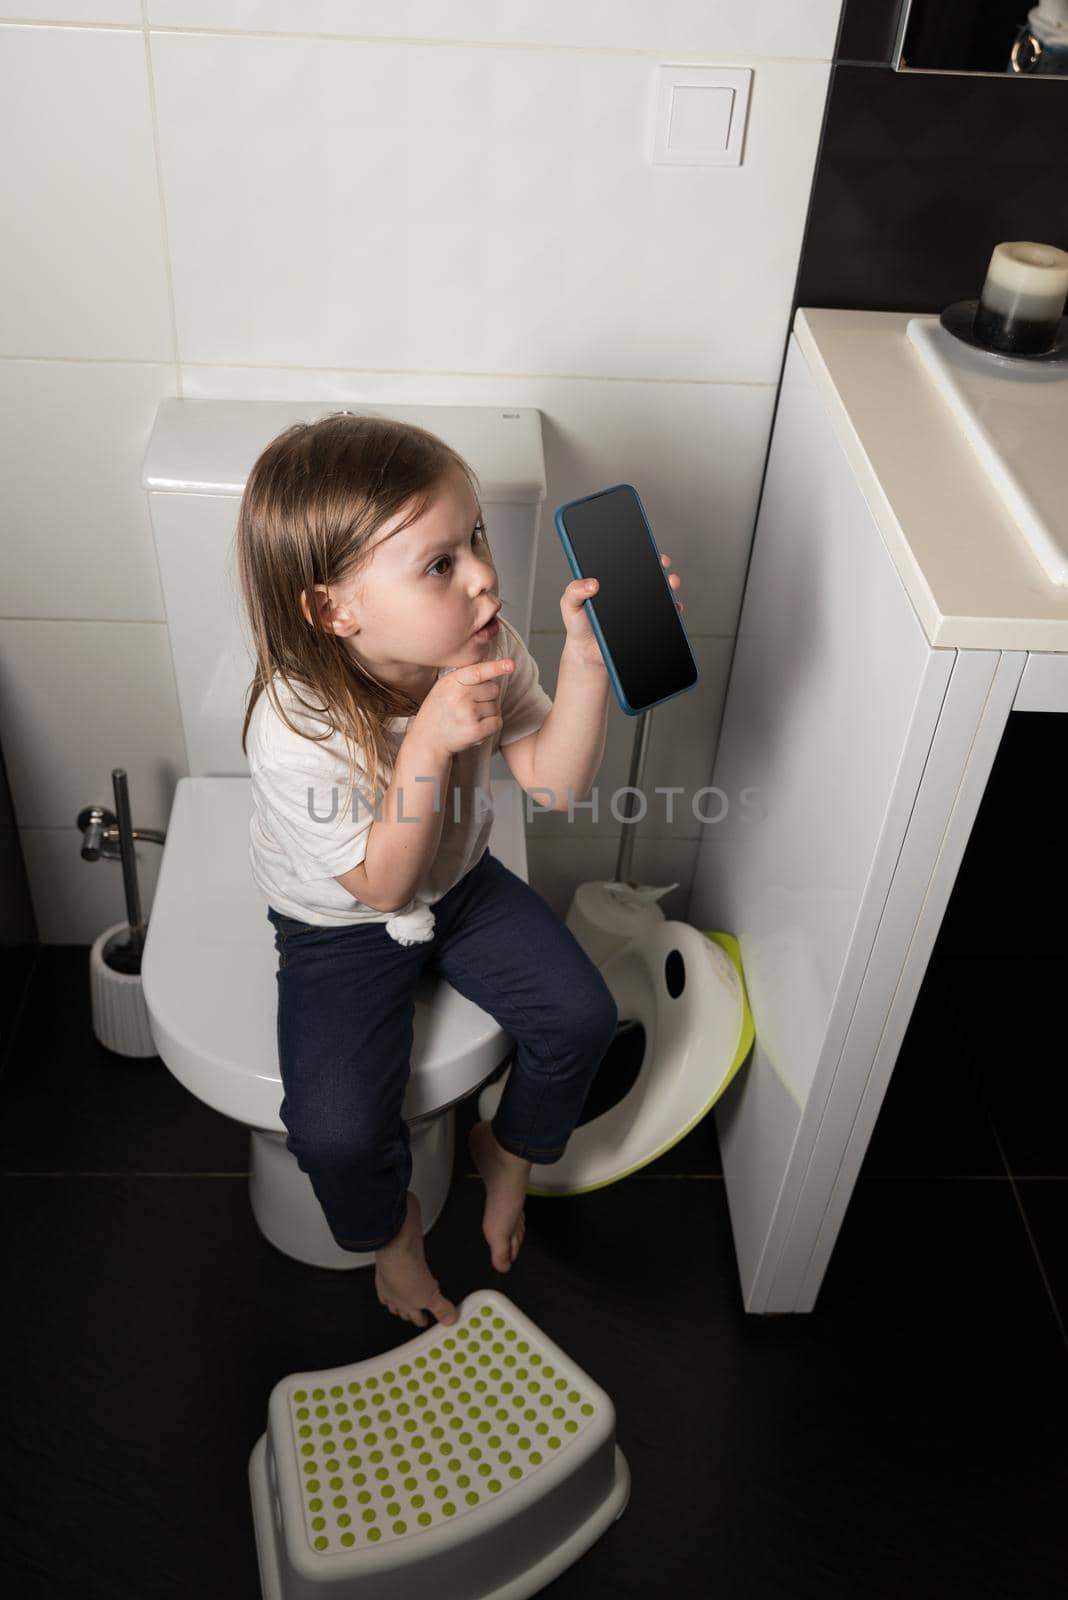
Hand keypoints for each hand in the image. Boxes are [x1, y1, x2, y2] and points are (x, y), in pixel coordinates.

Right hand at [410, 656, 515, 756]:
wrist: (427, 740)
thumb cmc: (439, 711)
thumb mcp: (444, 687)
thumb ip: (464, 677)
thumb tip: (494, 668)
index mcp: (451, 682)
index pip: (478, 671)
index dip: (496, 667)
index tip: (511, 665)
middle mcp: (459, 696)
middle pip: (493, 689)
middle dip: (487, 696)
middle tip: (469, 705)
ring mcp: (468, 714)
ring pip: (496, 706)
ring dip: (488, 713)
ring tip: (469, 718)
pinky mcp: (475, 731)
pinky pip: (497, 722)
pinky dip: (491, 725)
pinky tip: (476, 727)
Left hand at [561, 553, 684, 668]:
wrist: (588, 653)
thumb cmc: (579, 625)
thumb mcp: (570, 604)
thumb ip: (574, 591)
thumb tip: (592, 583)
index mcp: (611, 582)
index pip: (627, 562)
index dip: (638, 552)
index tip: (644, 548)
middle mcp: (629, 591)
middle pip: (648, 573)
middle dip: (659, 564)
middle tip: (661, 563)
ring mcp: (639, 607)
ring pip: (660, 591)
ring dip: (669, 584)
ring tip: (670, 582)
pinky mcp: (647, 624)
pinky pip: (664, 614)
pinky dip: (672, 609)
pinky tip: (672, 606)